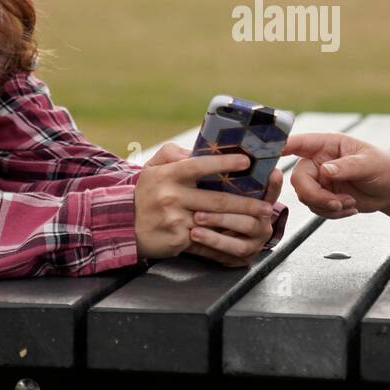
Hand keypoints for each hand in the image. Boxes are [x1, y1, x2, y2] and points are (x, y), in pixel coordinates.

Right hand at [133, 152, 273, 259]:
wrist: (123, 225)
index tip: (246, 161)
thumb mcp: (153, 167)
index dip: (224, 163)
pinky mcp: (178, 240)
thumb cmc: (146, 193)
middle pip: (216, 199)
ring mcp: (176, 220)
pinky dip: (225, 239)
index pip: (200, 165)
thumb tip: (196, 149)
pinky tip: (241, 236)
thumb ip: (173, 153)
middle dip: (246, 202)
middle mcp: (172, 196)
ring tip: (260, 217)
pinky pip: (207, 239)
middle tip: (267, 203)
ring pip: (216, 220)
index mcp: (169, 175)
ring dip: (241, 220)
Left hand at [185, 168, 281, 266]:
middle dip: (233, 203)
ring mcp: (255, 237)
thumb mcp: (204, 186)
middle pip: (256, 209)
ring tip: (197, 219)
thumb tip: (192, 154)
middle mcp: (262, 217)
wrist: (188, 235)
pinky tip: (195, 236)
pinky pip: (232, 250)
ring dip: (219, 222)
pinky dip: (213, 242)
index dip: (273, 182)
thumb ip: (205, 168)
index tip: (273, 173)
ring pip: (245, 228)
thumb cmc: (200, 204)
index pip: (270, 187)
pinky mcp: (243, 255)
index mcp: (256, 197)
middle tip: (209, 200)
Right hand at [285, 131, 389, 218]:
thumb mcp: (369, 164)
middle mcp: (318, 161)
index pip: (299, 143)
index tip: (274, 154)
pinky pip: (316, 209)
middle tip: (336, 202)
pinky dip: (332, 213)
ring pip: (306, 197)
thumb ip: (347, 166)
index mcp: (327, 144)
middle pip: (298, 179)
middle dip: (315, 195)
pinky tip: (350, 207)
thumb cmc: (384, 167)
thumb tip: (326, 170)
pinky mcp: (323, 196)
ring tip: (350, 202)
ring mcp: (319, 180)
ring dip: (327, 206)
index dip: (283, 147)